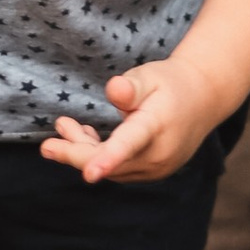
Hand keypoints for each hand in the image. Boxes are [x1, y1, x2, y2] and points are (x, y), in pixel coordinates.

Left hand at [40, 55, 222, 184]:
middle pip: (109, 161)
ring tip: (64, 126)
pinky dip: (99, 156)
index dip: (108, 158)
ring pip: (112, 167)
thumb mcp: (151, 75)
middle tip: (46, 146)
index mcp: (157, 125)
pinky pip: (119, 169)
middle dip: (75, 153)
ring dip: (84, 151)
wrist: (203, 99)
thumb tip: (113, 89)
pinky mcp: (152, 172)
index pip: (130, 143)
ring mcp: (157, 168)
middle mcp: (158, 154)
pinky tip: (84, 136)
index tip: (89, 173)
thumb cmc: (171, 83)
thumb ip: (131, 86)